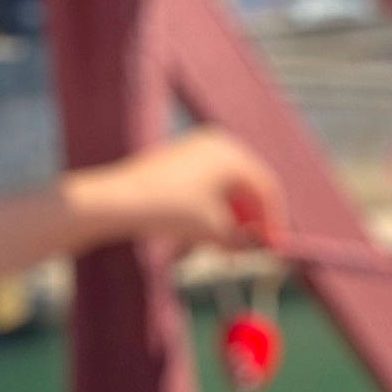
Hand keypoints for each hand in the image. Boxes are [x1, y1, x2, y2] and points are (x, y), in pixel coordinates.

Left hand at [74, 128, 285, 254]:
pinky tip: (199, 233)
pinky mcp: (171, 161)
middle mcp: (215, 144)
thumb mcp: (212, 230)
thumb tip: (248, 248)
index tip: (274, 246)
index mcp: (232, 153)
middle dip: (249, 219)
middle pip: (244, 185)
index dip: (273, 220)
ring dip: (227, 217)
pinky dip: (206, 208)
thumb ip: (239, 240)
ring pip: (221, 188)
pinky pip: (200, 185)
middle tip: (250, 246)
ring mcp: (191, 149)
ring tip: (222, 245)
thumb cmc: (171, 210)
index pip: (265, 186)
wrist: (117, 200)